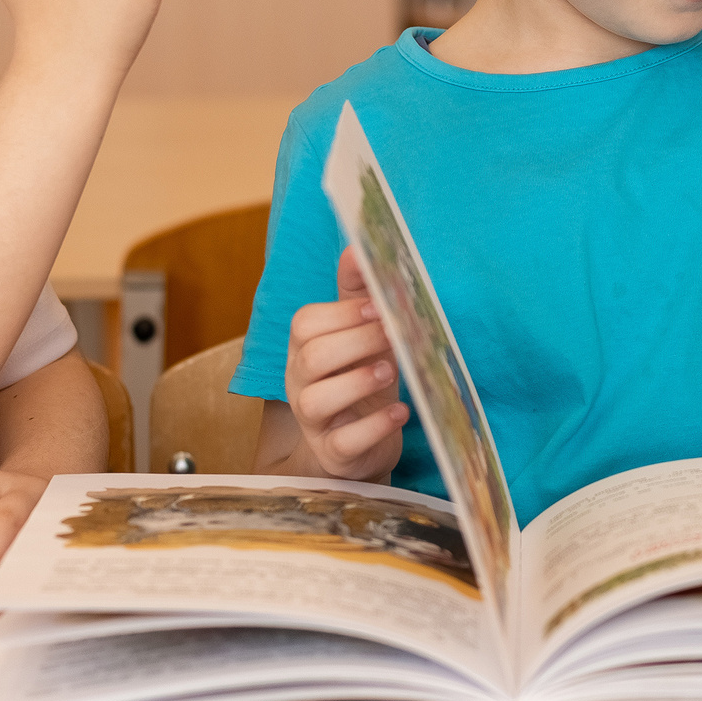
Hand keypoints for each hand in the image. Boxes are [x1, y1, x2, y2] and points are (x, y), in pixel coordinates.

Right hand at [282, 248, 407, 481]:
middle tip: (394, 336)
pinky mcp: (335, 454)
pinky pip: (344, 442)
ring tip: (390, 372)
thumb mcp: (361, 335)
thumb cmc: (360, 380)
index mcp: (305, 348)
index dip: (342, 314)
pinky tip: (400, 412)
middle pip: (310, 358)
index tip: (378, 307)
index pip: (304, 323)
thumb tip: (358, 247)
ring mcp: (315, 422)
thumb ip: (358, 294)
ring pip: (315, 400)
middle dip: (355, 342)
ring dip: (356, 382)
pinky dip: (374, 426)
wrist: (359, 446)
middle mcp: (301, 384)